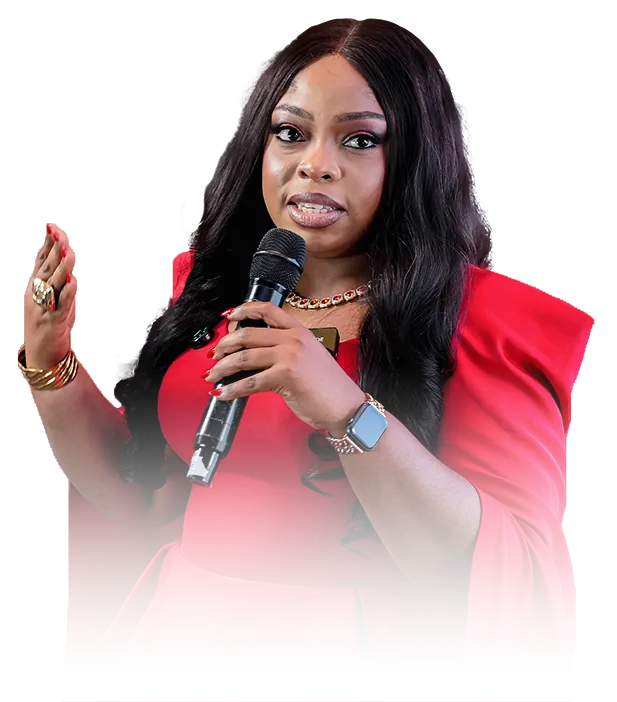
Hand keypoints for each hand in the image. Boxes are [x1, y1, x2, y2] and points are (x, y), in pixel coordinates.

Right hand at [23, 223, 77, 368]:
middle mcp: (37, 297)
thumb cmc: (46, 329)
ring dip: (62, 268)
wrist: (41, 358)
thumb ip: (56, 284)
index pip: (41, 262)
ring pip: (53, 285)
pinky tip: (73, 283)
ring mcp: (44, 310)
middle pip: (47, 269)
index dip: (47, 245)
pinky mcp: (53, 324)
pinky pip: (61, 307)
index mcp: (35, 290)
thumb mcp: (48, 302)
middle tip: (60, 232)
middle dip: (54, 250)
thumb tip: (66, 264)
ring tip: (69, 252)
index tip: (53, 227)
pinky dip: (67, 295)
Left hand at [205, 302, 365, 433]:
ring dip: (222, 368)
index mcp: (299, 331)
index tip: (228, 317)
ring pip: (244, 357)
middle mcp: (293, 339)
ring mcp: (289, 356)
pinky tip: (223, 393)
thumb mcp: (309, 357)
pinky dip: (231, 389)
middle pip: (248, 334)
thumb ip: (286, 349)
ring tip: (212, 376)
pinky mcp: (284, 376)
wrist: (346, 406)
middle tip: (214, 355)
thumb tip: (254, 354)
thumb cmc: (329, 387)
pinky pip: (249, 381)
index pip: (267, 310)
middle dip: (224, 345)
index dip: (243, 310)